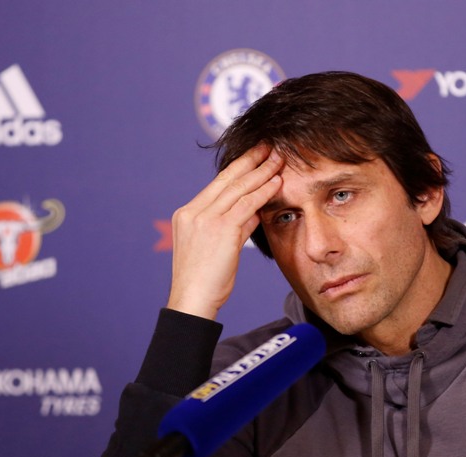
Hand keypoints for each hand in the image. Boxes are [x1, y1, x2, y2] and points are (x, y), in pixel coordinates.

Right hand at [166, 144, 283, 319]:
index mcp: (187, 214)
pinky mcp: (220, 230)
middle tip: (268, 147)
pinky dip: (264, 192)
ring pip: (239, 189)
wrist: (192, 300)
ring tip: (279, 160)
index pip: (217, 184)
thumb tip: (253, 211)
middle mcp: (193, 212)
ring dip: (262, 172)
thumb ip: (232, 226)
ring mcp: (205, 219)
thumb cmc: (204, 281)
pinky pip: (247, 205)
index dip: (238, 168)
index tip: (254, 156)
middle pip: (227, 180)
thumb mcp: (214, 248)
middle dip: (251, 161)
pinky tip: (278, 183)